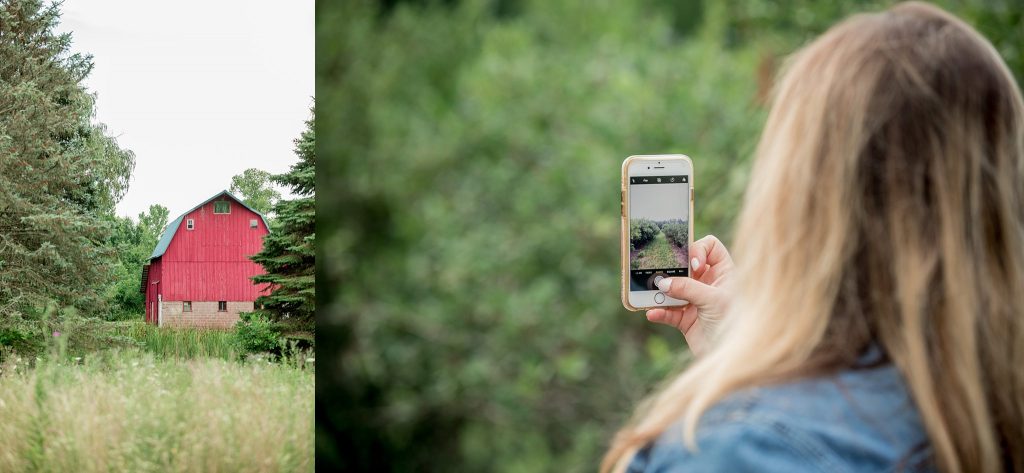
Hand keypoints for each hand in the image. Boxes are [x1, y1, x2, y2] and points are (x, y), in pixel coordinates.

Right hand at [646, 235, 732, 355]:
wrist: (734, 356)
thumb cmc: (735, 323)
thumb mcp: (713, 300)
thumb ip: (687, 288)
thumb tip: (663, 282)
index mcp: (723, 273)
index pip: (710, 247)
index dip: (698, 250)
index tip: (693, 266)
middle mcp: (709, 284)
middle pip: (685, 266)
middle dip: (671, 270)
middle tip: (660, 274)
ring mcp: (697, 301)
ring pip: (673, 289)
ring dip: (661, 292)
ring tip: (651, 294)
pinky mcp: (687, 320)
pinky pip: (668, 312)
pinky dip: (659, 312)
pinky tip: (653, 314)